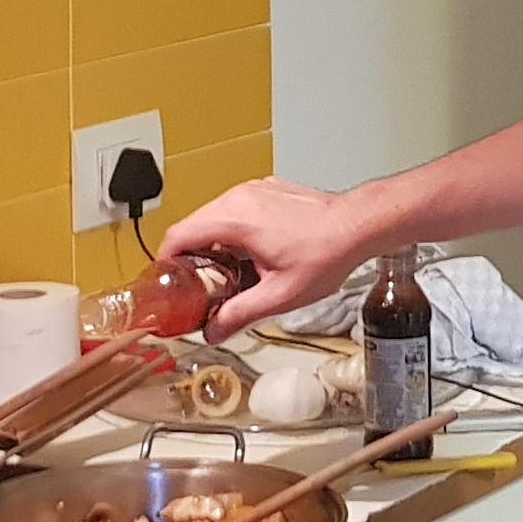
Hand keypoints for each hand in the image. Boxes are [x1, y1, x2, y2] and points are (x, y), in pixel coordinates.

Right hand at [159, 177, 374, 339]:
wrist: (357, 225)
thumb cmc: (325, 253)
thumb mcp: (279, 295)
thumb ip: (239, 314)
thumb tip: (213, 331)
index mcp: (234, 218)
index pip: (178, 235)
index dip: (165, 262)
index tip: (166, 283)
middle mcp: (238, 197)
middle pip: (192, 225)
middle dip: (189, 258)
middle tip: (196, 288)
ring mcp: (252, 190)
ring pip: (213, 217)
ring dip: (211, 244)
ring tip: (225, 275)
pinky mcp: (265, 190)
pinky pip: (234, 210)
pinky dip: (231, 231)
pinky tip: (248, 256)